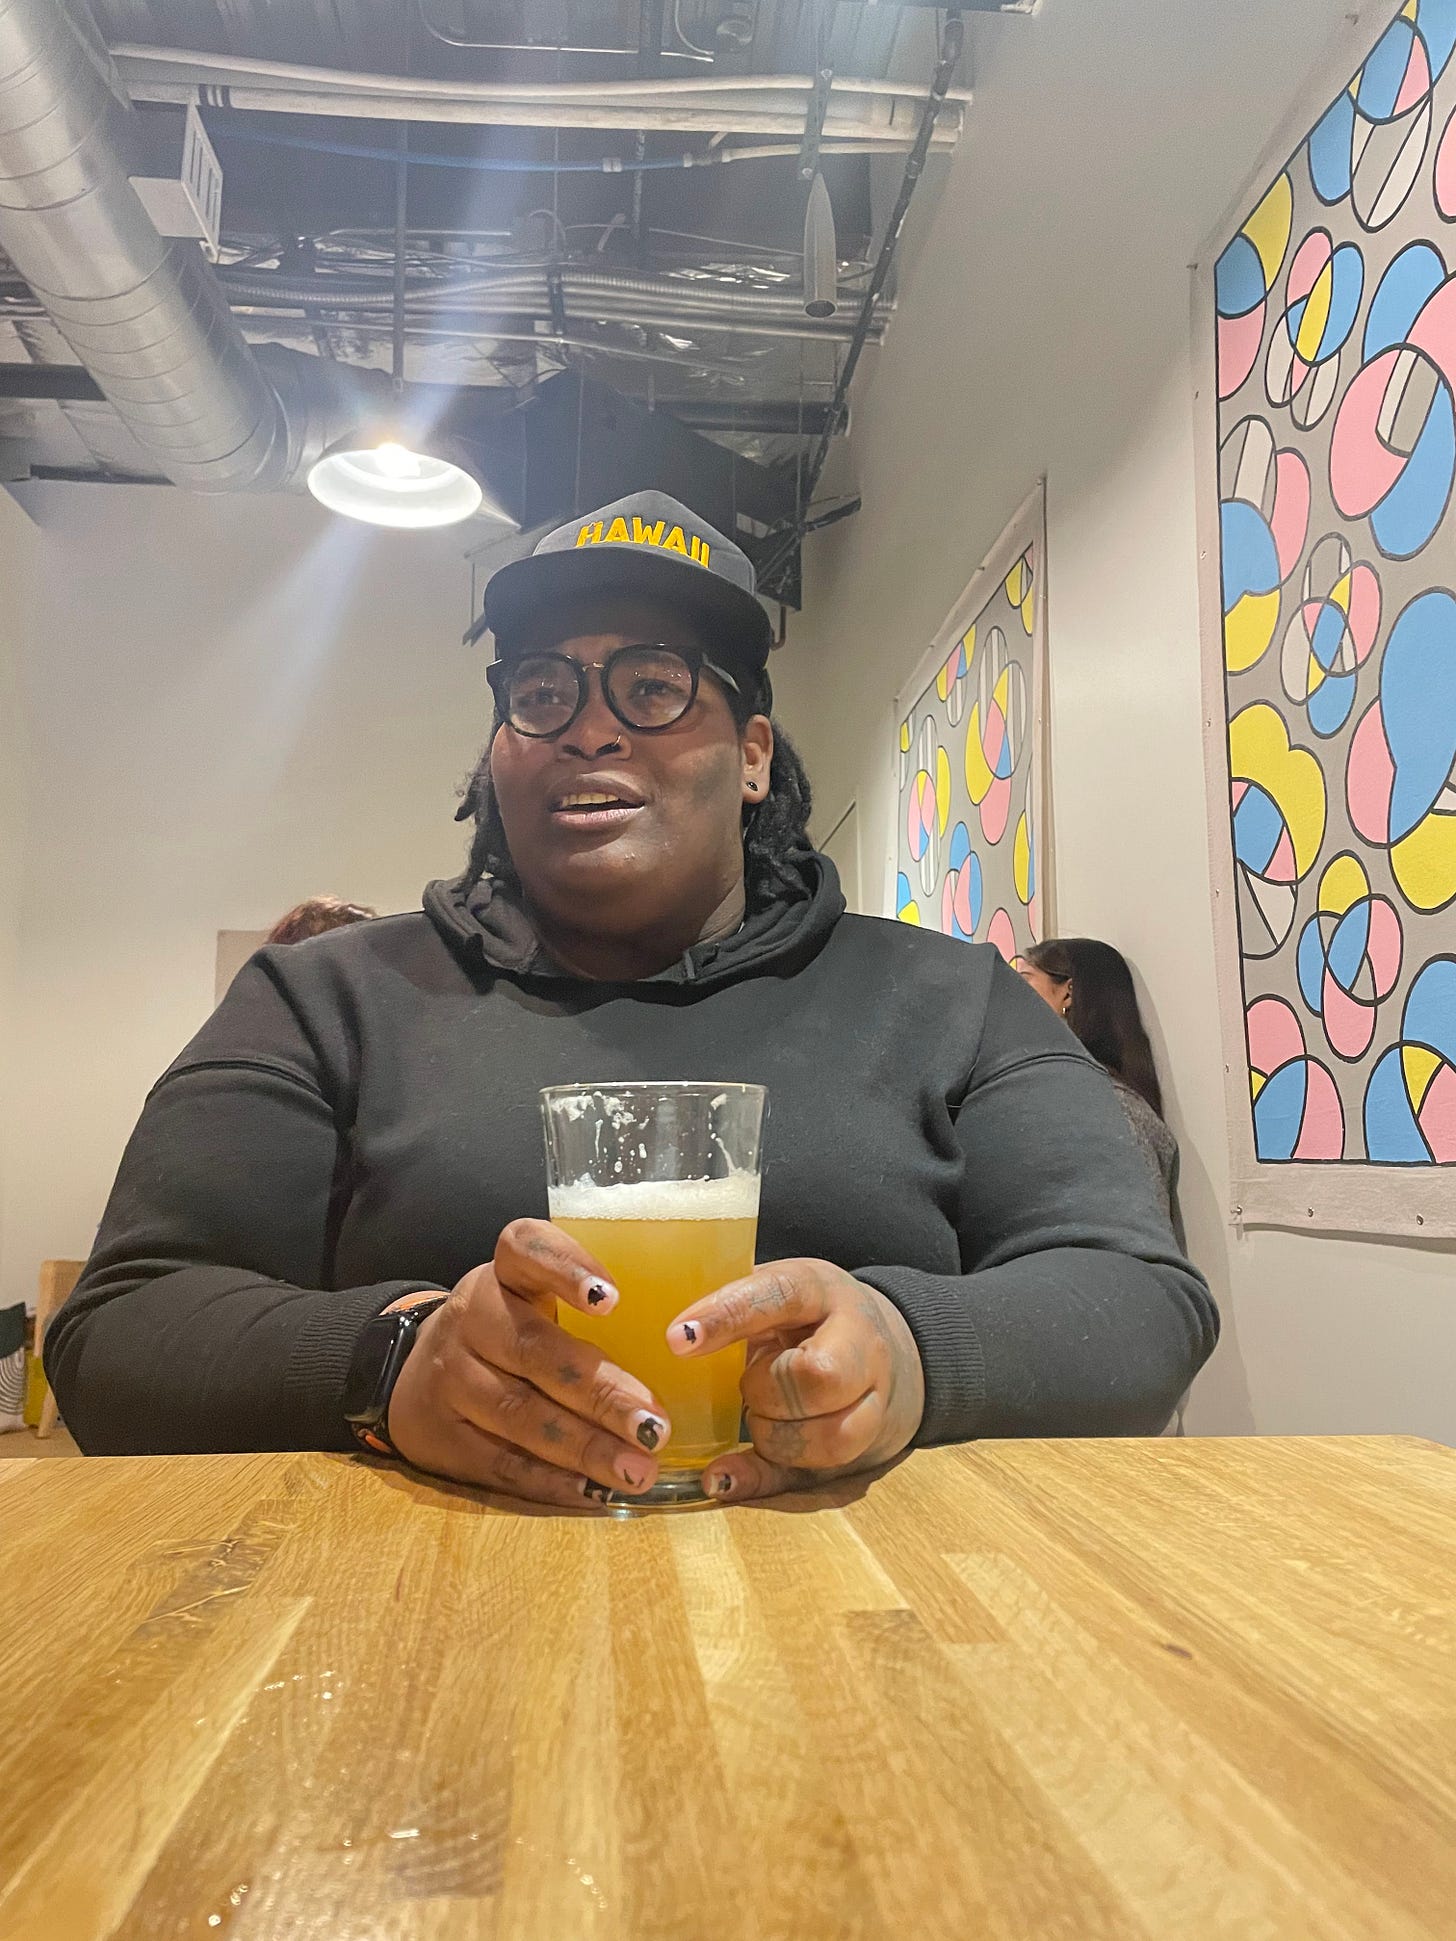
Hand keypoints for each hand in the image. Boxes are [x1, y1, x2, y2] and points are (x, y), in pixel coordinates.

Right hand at [385, 1220, 671, 1506]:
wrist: (416, 1375)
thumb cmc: (512, 1327)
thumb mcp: (535, 1295)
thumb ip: (593, 1306)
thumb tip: (694, 1336)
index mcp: (503, 1273)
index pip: (524, 1248)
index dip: (565, 1268)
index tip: (612, 1299)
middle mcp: (471, 1317)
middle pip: (534, 1351)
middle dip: (600, 1392)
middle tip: (655, 1426)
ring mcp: (450, 1378)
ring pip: (519, 1414)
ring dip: (584, 1447)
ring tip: (638, 1470)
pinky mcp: (441, 1435)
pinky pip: (499, 1462)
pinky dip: (550, 1481)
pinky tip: (593, 1492)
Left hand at [667, 1260, 925, 1501]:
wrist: (884, 1345)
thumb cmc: (804, 1317)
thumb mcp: (775, 1293)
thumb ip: (731, 1304)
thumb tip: (669, 1332)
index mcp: (822, 1291)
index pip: (781, 1294)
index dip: (729, 1316)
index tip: (678, 1339)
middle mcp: (860, 1343)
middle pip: (820, 1375)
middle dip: (765, 1391)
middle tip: (746, 1387)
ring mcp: (871, 1400)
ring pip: (830, 1436)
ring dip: (772, 1436)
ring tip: (755, 1418)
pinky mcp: (859, 1449)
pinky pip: (812, 1476)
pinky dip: (760, 1480)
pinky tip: (721, 1478)